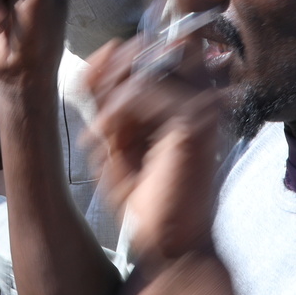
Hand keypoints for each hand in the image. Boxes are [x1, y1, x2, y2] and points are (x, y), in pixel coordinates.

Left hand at [86, 38, 222, 266]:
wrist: (168, 245)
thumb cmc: (145, 198)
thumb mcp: (115, 138)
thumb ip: (107, 96)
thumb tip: (102, 53)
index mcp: (184, 101)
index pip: (151, 52)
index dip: (114, 58)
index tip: (92, 81)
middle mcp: (200, 98)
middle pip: (152, 49)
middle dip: (114, 73)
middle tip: (98, 110)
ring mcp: (202, 108)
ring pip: (145, 68)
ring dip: (113, 98)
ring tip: (104, 133)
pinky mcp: (194, 122)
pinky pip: (145, 89)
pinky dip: (118, 110)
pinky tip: (110, 136)